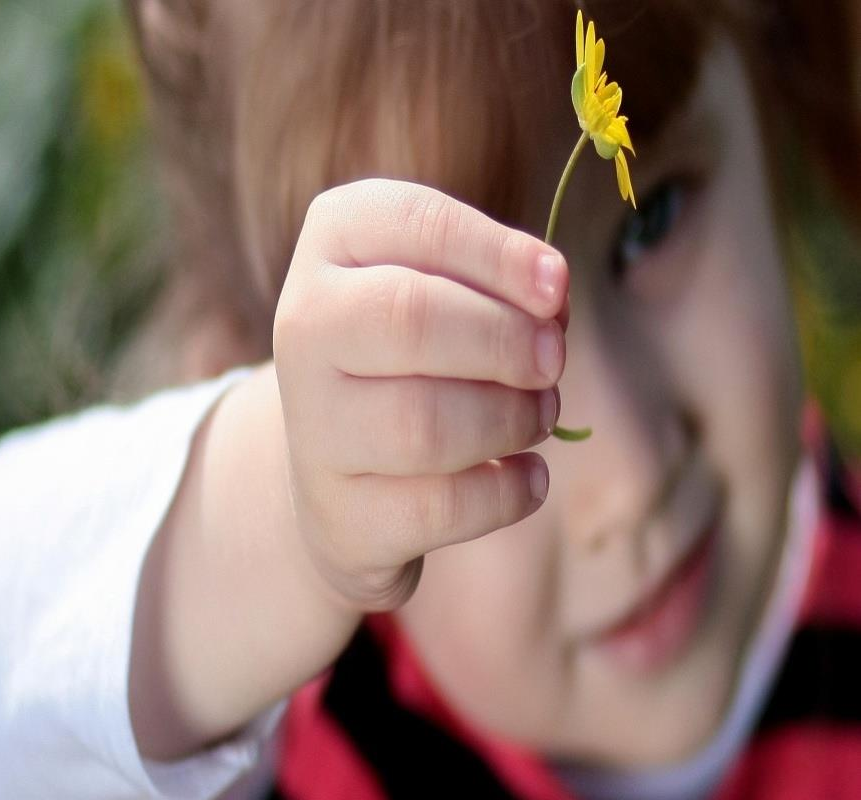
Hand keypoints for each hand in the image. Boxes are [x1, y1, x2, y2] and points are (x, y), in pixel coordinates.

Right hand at [274, 179, 566, 613]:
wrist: (342, 463)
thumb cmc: (416, 353)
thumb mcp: (450, 288)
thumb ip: (503, 282)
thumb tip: (552, 302)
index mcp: (333, 241)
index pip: (417, 226)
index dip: (500, 256)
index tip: (558, 289)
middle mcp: (304, 327)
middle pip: (411, 321)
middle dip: (506, 343)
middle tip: (553, 364)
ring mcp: (312, 426)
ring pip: (424, 425)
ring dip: (511, 421)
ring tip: (539, 417)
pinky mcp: (341, 510)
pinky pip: (439, 506)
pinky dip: (507, 492)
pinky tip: (526, 476)